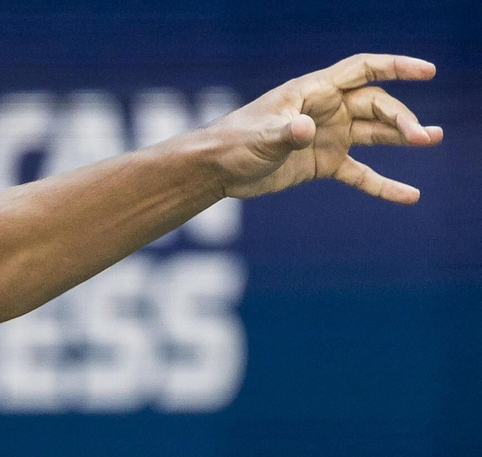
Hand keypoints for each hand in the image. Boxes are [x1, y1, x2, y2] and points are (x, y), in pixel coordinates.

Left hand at [205, 53, 441, 202]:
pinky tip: (409, 195)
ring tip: (433, 138)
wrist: (217, 170)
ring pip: (374, 133)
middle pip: (375, 105)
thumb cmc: (234, 143)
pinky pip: (360, 173)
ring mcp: (328, 137)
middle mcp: (327, 110)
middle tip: (423, 136)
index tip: (427, 72)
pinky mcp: (323, 164)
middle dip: (401, 119)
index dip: (396, 68)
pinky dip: (382, 184)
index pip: (363, 70)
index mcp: (314, 92)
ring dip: (402, 136)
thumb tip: (304, 130)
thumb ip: (285, 132)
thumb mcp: (260, 137)